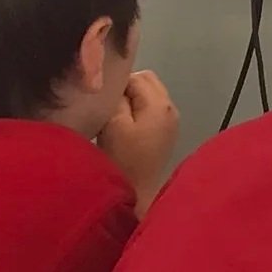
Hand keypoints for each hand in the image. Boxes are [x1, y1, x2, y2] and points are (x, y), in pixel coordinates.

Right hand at [99, 69, 180, 212]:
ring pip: (146, 97)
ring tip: (110, 119)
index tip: (100, 98)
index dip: (116, 83)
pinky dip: (133, 114)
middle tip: (105, 106)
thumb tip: (116, 82)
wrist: (135, 195)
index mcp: (161, 104)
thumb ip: (116, 97)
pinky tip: (119, 129)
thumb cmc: (123, 160)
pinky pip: (147, 112)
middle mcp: (170, 109)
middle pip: (146, 83)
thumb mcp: (114, 123)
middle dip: (124, 89)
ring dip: (128, 103)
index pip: (137, 76)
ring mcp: (169, 123)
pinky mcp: (162, 135)